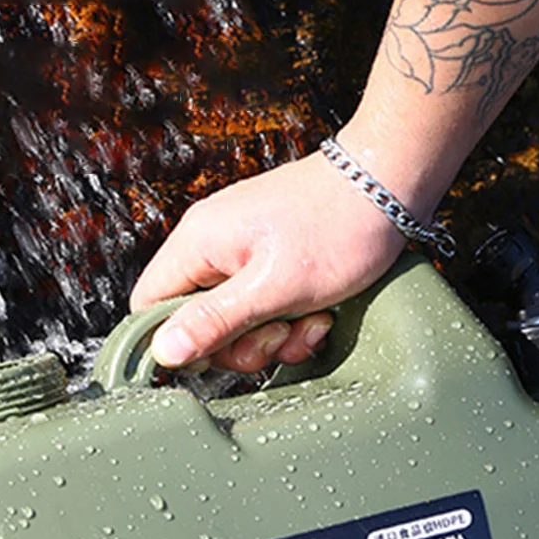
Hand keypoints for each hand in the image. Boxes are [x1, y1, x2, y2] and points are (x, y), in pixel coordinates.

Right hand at [129, 150, 407, 372]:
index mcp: (198, 243)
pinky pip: (263, 305)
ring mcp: (242, 249)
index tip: (216, 356)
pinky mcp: (272, 257)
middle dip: (240, 343)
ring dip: (273, 335)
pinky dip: (291, 319)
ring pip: (235, 319)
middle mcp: (212, 244)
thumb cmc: (337, 227)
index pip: (148, 304)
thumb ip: (214, 321)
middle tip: (280, 335)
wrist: (390, 182)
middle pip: (195, 321)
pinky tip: (321, 314)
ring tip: (311, 322)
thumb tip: (161, 353)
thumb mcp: (274, 287)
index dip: (173, 341)